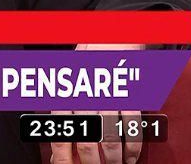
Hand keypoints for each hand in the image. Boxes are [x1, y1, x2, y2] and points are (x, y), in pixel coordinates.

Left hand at [49, 43, 144, 163]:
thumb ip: (63, 120)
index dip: (63, 158)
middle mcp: (85, 98)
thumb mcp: (66, 86)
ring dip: (113, 160)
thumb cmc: (85, 67)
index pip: (61, 135)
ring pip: (110, 139)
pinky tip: (130, 158)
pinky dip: (132, 148)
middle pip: (87, 141)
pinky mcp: (129, 96)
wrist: (111, 39)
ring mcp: (108, 97)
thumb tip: (57, 152)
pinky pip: (131, 128)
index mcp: (65, 95)